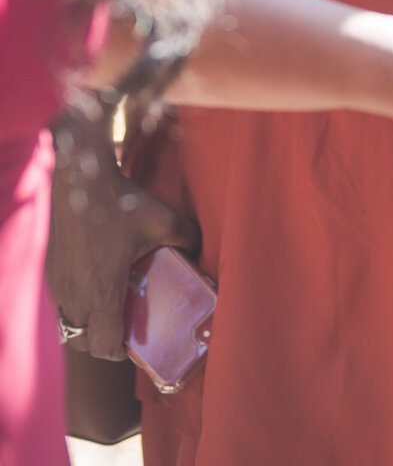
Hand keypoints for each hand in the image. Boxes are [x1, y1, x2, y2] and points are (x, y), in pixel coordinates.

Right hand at [48, 108, 199, 357]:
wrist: (81, 182)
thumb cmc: (121, 204)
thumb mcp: (163, 220)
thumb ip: (188, 237)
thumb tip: (201, 249)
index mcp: (101, 294)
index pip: (103, 346)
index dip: (119, 352)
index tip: (133, 344)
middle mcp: (75, 297)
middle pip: (83, 342)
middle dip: (102, 343)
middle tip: (122, 329)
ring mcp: (59, 286)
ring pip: (68, 325)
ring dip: (86, 326)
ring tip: (107, 310)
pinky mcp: (51, 272)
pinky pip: (60, 304)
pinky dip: (74, 306)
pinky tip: (91, 287)